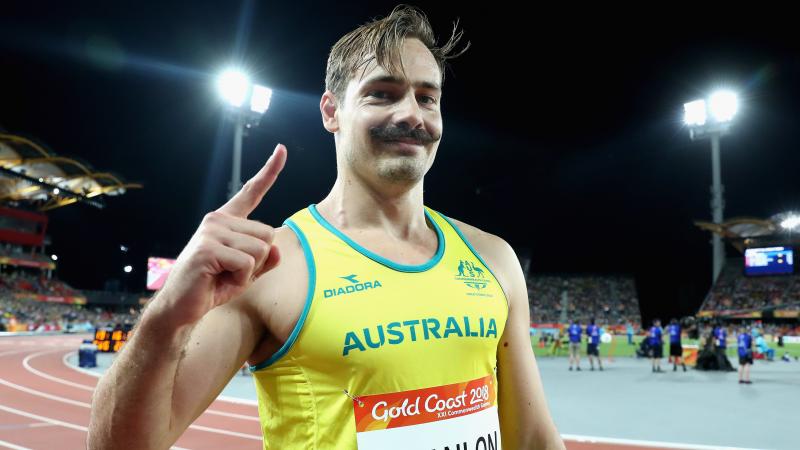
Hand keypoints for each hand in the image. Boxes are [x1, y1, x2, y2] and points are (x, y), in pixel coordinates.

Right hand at [154, 144, 286, 326]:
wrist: (181, 308)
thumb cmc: (212, 287)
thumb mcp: (245, 273)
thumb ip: (264, 260)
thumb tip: (277, 249)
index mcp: (227, 221)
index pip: (251, 192)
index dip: (269, 171)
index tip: (281, 149)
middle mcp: (218, 220)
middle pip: (268, 234)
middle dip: (259, 261)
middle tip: (231, 272)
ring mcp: (211, 232)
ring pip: (261, 250)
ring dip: (249, 272)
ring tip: (223, 277)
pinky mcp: (208, 248)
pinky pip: (247, 263)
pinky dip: (240, 279)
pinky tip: (219, 281)